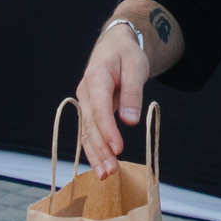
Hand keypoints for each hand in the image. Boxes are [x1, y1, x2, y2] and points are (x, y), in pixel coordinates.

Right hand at [73, 24, 148, 175]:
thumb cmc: (126, 54)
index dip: (108, 130)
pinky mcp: (89, 110)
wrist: (114, 46)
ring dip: (95, 155)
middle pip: (90, 125)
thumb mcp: (136, 66)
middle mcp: (85, 92)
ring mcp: (85, 102)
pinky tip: (100, 166)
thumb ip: (132, 93)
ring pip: (86, 132)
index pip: (100, 108)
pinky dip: (94, 150)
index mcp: (95, 77)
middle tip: (111, 171)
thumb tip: (130, 120)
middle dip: (100, 149)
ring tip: (105, 175)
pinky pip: (89, 132)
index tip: (118, 148)